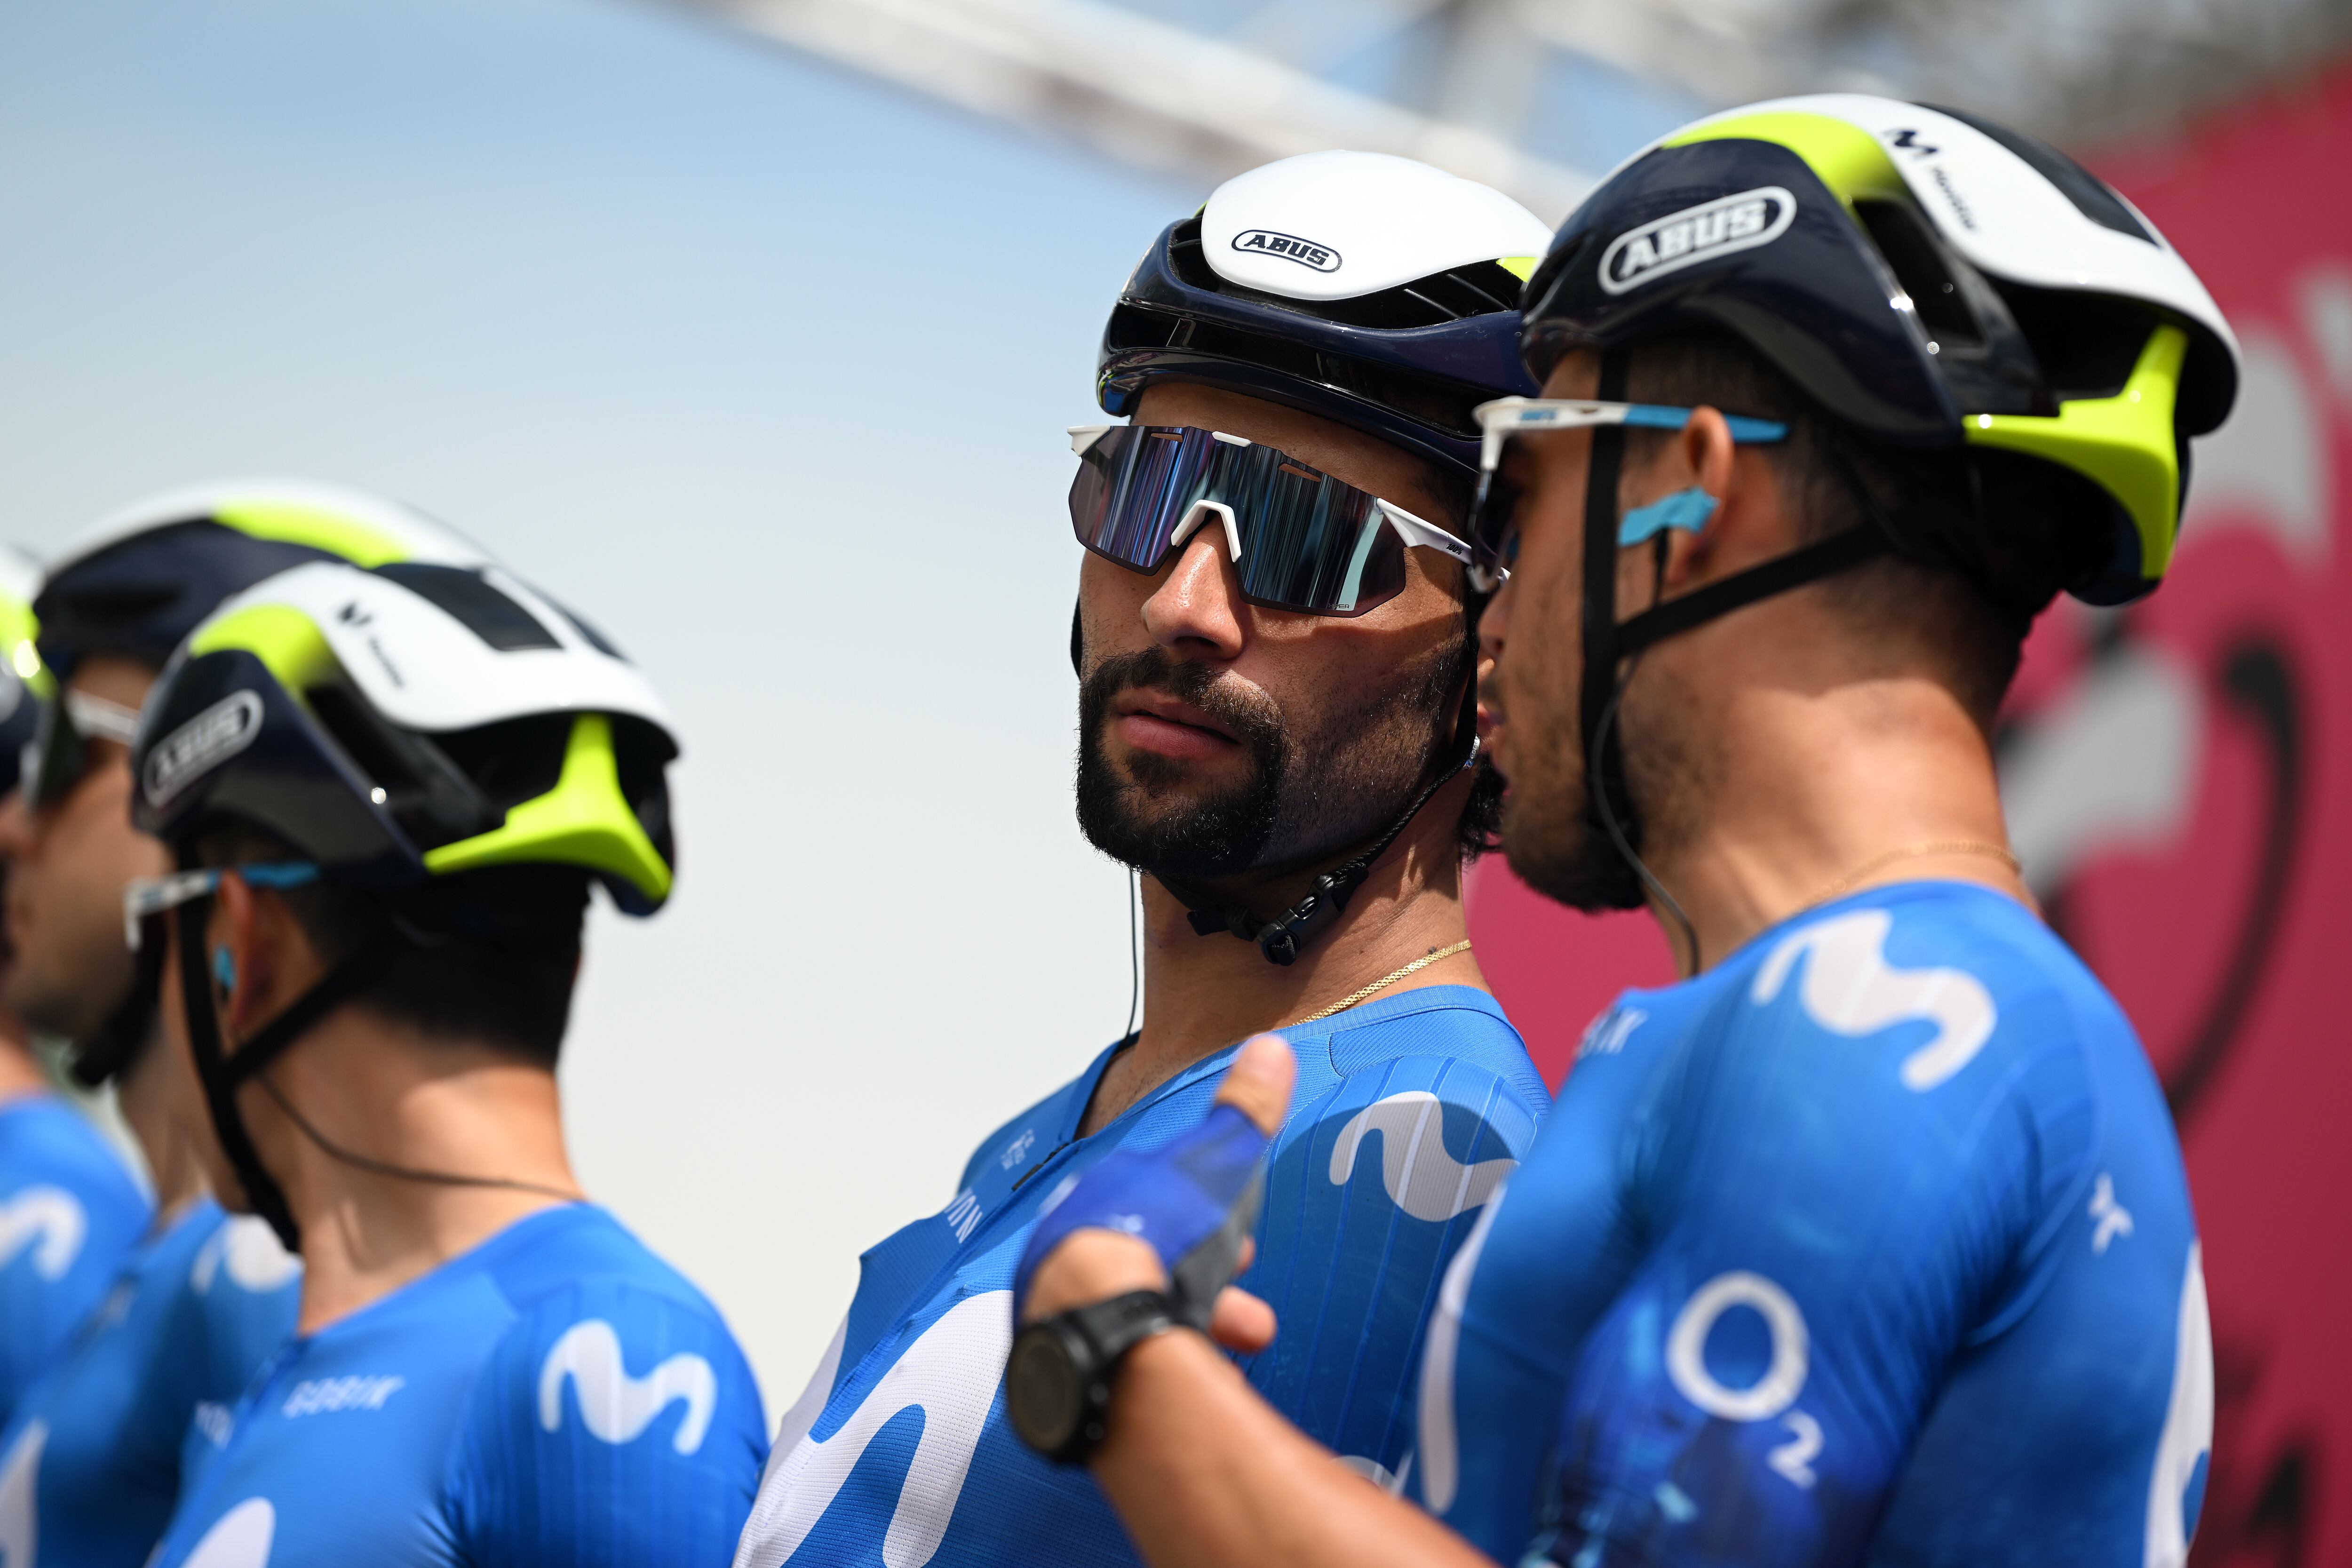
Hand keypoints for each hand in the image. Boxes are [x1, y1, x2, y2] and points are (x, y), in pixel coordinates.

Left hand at [1018, 1034, 1296, 1354]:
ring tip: (1245, 1330)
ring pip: (1134, 1304)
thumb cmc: (1156, 1240)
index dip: (1207, 1210)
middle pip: (1148, 1253)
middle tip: (1243, 1280)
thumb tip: (1272, 1047)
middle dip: (1206, 1267)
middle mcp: (1069, 1244)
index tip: (1241, 1233)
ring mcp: (1060, 1305)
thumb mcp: (1216, 1166)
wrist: (1098, 1324)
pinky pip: (1117, 1350)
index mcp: (1100, 1195)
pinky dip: (1157, 1354)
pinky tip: (1189, 1365)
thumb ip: (1244, 1113)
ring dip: (1195, 1314)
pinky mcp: (1061, 1359)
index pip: (1156, 1194)